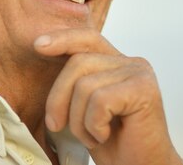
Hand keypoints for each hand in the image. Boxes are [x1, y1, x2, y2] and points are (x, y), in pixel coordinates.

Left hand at [34, 28, 182, 164]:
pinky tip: (105, 136)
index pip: (87, 39)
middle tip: (56, 126)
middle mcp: (132, 63)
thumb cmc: (114, 144)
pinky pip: (99, 101)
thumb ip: (76, 82)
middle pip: (78, 63)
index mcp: (118, 63)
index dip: (63, 39)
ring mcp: (139, 74)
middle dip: (58, 97)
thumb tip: (44, 54)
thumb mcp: (85, 107)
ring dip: (79, 120)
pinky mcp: (143, 90)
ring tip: (93, 136)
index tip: (38, 45)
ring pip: (85, 85)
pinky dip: (94, 125)